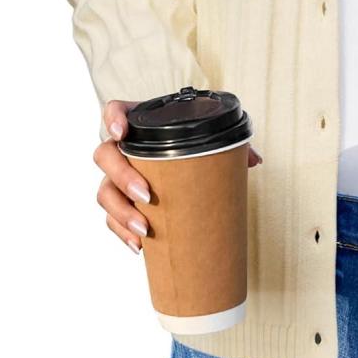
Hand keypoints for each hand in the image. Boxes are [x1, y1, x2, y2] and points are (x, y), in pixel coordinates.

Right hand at [94, 98, 262, 254]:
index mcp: (142, 126)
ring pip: (104, 192)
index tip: (122, 133)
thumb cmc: (195, 149)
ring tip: (145, 230)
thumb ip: (231, 144)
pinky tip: (140, 246)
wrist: (188, 174)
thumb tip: (253, 160)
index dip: (112, 118)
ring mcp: (117, 178)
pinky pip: (111, 219)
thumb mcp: (212, 141)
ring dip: (121, 212)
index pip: (116, 111)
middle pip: (104, 156)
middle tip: (147, 195)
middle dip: (121, 176)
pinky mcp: (120, 204)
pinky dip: (123, 232)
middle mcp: (123, 150)